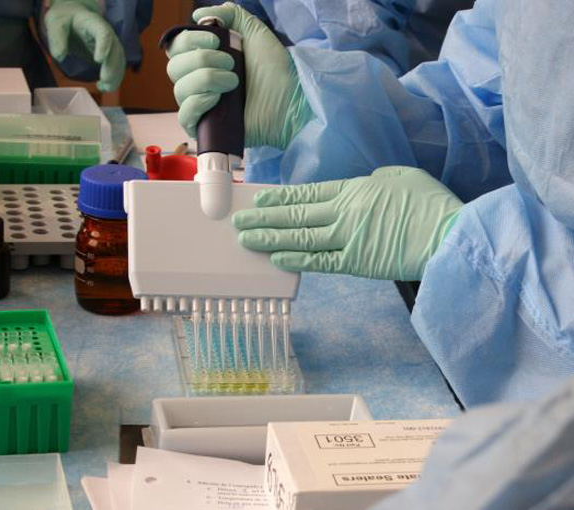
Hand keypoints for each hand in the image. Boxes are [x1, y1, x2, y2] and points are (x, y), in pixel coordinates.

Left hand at [46, 0, 125, 91]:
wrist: (74, 16)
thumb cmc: (66, 19)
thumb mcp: (56, 23)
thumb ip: (57, 38)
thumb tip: (60, 56)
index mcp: (93, 23)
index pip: (103, 33)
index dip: (103, 46)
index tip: (98, 60)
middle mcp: (107, 33)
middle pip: (116, 50)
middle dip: (112, 67)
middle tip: (104, 81)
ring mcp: (111, 44)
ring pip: (120, 61)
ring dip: (115, 76)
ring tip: (105, 88)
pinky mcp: (110, 54)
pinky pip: (117, 67)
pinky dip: (114, 79)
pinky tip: (103, 87)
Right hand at [166, 2, 313, 148]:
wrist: (289, 100)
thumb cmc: (275, 69)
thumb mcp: (253, 31)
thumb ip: (229, 14)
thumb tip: (198, 14)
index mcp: (205, 60)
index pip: (176, 48)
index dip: (189, 40)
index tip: (215, 40)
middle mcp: (198, 82)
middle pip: (173, 68)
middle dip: (202, 60)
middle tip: (232, 64)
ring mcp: (200, 106)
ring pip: (179, 89)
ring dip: (207, 80)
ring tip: (234, 83)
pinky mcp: (205, 128)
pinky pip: (184, 115)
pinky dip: (198, 103)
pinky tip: (217, 100)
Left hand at [232, 167, 462, 280]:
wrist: (450, 234)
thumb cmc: (431, 204)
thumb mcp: (402, 177)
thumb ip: (376, 180)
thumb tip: (364, 185)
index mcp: (354, 189)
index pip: (308, 193)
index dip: (280, 197)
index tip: (260, 199)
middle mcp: (344, 212)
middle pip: (296, 215)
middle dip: (264, 218)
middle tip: (238, 221)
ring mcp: (347, 238)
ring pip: (300, 237)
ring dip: (270, 237)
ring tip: (246, 239)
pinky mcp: (355, 262)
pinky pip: (319, 261)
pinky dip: (295, 259)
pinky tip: (275, 257)